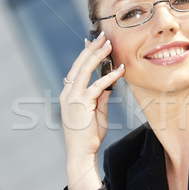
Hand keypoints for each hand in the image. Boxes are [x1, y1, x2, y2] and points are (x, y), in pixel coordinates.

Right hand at [59, 32, 124, 189]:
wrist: (81, 153)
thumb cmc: (88, 135)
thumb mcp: (96, 112)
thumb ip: (101, 97)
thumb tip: (109, 84)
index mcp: (68, 93)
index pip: (76, 68)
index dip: (85, 54)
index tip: (92, 41)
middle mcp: (68, 93)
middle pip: (80, 64)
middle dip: (92, 48)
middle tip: (103, 36)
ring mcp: (73, 97)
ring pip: (85, 70)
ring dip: (98, 55)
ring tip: (109, 44)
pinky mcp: (82, 103)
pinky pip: (98, 86)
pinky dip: (110, 76)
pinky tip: (121, 70)